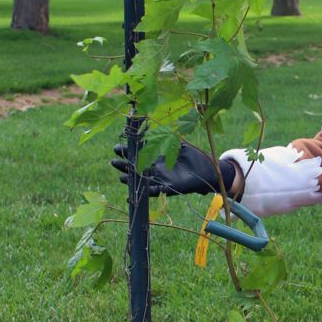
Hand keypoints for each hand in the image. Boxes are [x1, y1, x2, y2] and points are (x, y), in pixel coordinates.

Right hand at [111, 142, 235, 196]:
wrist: (207, 169)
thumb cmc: (194, 156)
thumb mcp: (179, 143)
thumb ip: (166, 137)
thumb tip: (153, 127)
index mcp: (157, 156)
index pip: (138, 154)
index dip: (128, 151)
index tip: (117, 147)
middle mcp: (156, 168)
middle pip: (136, 167)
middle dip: (125, 164)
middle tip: (114, 160)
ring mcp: (161, 178)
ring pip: (142, 180)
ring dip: (131, 179)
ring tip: (120, 177)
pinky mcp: (168, 188)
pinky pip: (154, 192)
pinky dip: (145, 193)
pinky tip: (132, 195)